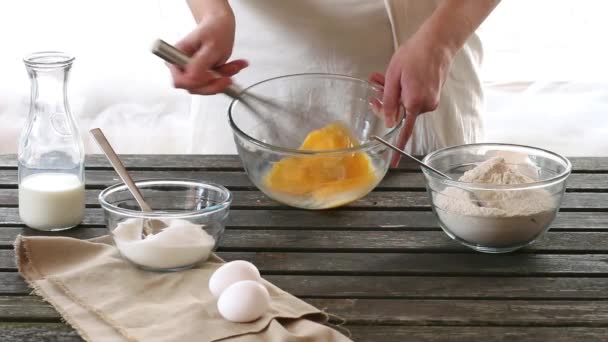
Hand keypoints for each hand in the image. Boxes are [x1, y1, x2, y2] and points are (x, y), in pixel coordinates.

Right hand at [170, 10, 247, 94]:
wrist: (219, 23)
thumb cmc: (214, 28)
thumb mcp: (211, 46)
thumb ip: (201, 63)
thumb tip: (192, 78)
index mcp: (176, 58)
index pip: (180, 81)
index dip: (197, 83)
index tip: (212, 76)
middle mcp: (182, 67)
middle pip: (194, 88)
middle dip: (214, 82)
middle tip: (227, 76)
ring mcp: (192, 72)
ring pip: (206, 87)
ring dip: (222, 78)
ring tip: (233, 66)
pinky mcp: (202, 75)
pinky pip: (214, 83)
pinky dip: (225, 76)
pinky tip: (233, 66)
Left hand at [375, 31, 453, 165]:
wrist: (438, 42)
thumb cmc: (414, 55)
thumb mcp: (393, 77)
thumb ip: (390, 102)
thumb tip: (389, 122)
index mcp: (414, 103)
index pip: (404, 131)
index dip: (397, 148)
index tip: (394, 163)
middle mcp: (425, 106)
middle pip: (400, 114)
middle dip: (385, 103)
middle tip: (375, 86)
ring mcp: (431, 101)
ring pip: (405, 105)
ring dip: (393, 94)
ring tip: (383, 76)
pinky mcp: (433, 95)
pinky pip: (413, 99)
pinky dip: (403, 91)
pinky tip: (398, 78)